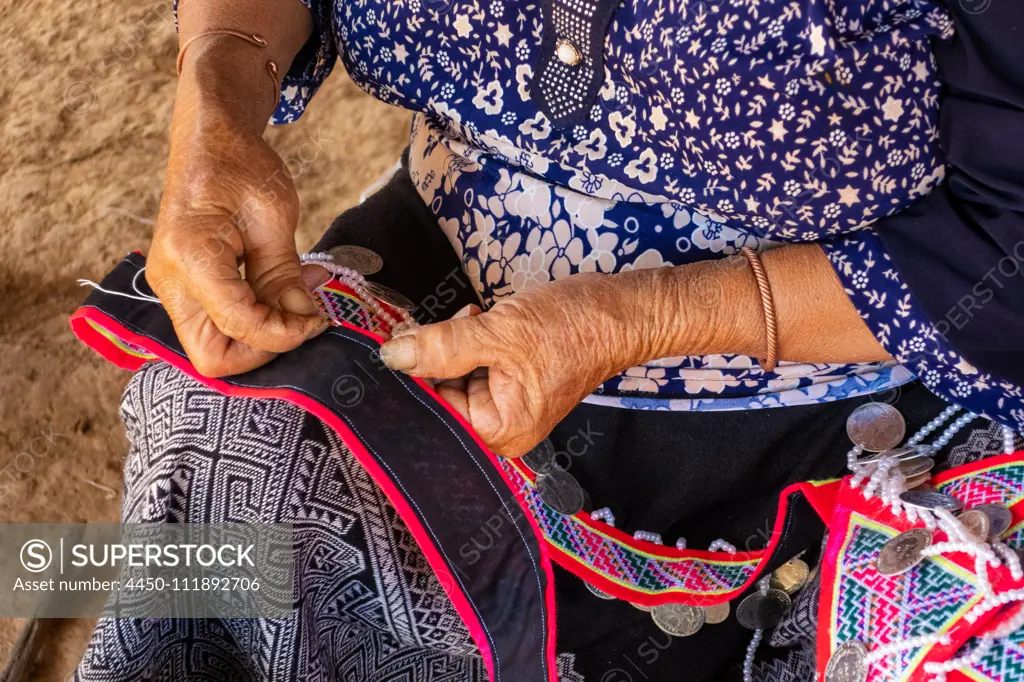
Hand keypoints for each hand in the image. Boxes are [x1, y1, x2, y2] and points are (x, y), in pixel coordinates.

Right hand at [146, 86, 329, 376]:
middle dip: (264, 350)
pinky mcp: (185, 290)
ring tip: (297, 301)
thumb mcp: (274, 216)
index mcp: (191, 256)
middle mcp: (171, 281)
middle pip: (213, 357)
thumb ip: (285, 275)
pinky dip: (254, 322)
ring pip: (214, 349)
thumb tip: (304, 320)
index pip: (239, 325)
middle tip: (302, 320)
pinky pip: (218, 327)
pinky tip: (282, 294)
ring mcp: (173, 289)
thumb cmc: (240, 166)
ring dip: (261, 338)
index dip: (284, 334)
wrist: (209, 142)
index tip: (318, 320)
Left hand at [378, 273, 644, 456]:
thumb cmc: (573, 328)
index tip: (402, 338)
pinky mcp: (511, 379)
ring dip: (454, 342)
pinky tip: (481, 320)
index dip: (416, 374)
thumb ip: (443, 346)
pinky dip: (470, 340)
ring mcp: (507, 403)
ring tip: (476, 317)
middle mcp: (502, 427)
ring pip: (453, 374)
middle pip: (442, 394)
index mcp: (501, 432)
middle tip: (447, 321)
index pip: (435, 409)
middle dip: (437, 355)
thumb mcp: (502, 333)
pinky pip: (473, 364)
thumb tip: (391, 357)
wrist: (622, 310)